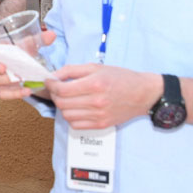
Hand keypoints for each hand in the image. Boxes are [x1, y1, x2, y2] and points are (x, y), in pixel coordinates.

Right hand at [0, 28, 56, 99]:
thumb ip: (38, 39)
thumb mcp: (28, 43)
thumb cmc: (19, 50)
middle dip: (3, 78)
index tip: (3, 67)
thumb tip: (51, 35)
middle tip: (17, 77)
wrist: (22, 60)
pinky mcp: (0, 89)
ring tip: (25, 85)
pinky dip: (15, 94)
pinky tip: (26, 91)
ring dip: (10, 88)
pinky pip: (4, 94)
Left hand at [46, 63, 162, 128]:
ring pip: (66, 115)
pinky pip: (75, 125)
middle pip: (62, 103)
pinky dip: (71, 117)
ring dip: (62, 106)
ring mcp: (99, 115)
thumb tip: (54, 76)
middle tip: (57, 89)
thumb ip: (72, 70)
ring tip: (68, 99)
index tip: (49, 81)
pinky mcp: (101, 125)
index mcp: (95, 84)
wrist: (143, 94)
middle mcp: (96, 102)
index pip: (62, 90)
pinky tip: (76, 109)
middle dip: (55, 95)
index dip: (51, 85)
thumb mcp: (96, 67)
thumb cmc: (120, 78)